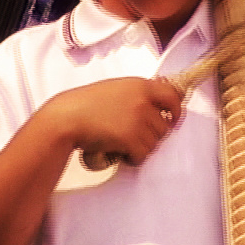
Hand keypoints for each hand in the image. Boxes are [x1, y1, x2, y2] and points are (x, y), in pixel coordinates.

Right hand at [43, 77, 181, 166]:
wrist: (67, 117)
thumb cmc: (85, 104)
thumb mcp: (116, 89)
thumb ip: (137, 94)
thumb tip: (157, 106)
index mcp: (140, 85)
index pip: (173, 96)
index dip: (176, 110)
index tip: (173, 119)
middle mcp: (142, 101)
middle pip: (164, 126)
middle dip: (152, 135)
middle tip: (135, 138)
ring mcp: (138, 119)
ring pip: (154, 142)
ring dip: (142, 147)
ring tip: (124, 145)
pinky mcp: (131, 138)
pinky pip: (143, 154)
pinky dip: (134, 158)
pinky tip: (121, 153)